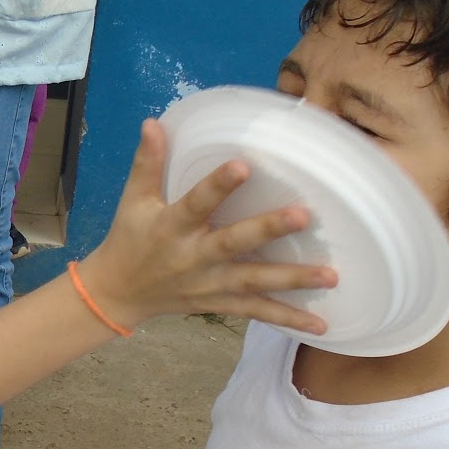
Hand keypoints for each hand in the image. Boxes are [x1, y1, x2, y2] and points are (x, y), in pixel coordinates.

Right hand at [82, 119, 335, 334]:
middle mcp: (193, 257)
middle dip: (267, 230)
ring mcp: (209, 284)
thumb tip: (153, 123)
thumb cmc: (130, 238)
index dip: (217, 185)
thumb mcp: (133, 200)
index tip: (242, 165)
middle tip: (302, 216)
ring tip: (330, 275)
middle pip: (233, 243)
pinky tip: (321, 326)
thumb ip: (147, 163)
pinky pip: (255, 312)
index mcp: (171, 226)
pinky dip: (287, 319)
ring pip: (253, 282)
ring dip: (292, 279)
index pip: (195, 203)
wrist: (119, 292)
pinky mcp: (218, 303)